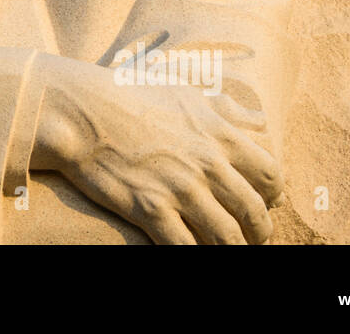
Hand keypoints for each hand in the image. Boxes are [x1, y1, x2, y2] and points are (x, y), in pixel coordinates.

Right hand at [28, 52, 283, 243]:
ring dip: (232, 250)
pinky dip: (196, 257)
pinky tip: (191, 253)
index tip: (262, 203)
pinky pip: (187, 248)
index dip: (271, 196)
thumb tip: (256, 120)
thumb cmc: (126, 95)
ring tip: (225, 252)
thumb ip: (223, 111)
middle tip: (249, 238)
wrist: (77, 109)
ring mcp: (180, 189)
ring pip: (227, 238)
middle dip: (258, 232)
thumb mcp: (183, 93)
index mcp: (218, 134)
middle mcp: (207, 163)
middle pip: (254, 213)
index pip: (271, 175)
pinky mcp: (150, 209)